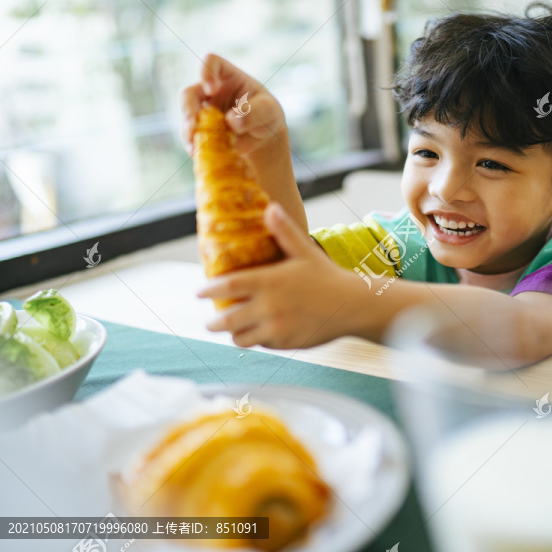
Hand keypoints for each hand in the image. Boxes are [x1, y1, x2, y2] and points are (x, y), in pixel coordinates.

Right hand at [179, 52, 286, 155]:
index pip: (211, 62)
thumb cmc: (268, 116)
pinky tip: (199, 154)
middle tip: (193, 126)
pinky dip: (194, 145)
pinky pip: (191, 136)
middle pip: (189, 93)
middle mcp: (210, 90)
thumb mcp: (269, 111)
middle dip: (188, 110)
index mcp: (228, 76)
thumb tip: (231, 121)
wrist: (264, 138)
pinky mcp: (201, 129)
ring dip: (188, 132)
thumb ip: (253, 112)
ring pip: (186, 118)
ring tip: (195, 148)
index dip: (206, 72)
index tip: (211, 89)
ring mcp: (203, 110)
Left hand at [196, 203, 362, 349]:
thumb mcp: (305, 251)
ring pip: (241, 337)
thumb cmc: (327, 276)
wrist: (353, 305)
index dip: (208, 290)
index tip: (198, 292)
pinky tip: (258, 334)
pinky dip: (256, 340)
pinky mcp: (286, 344)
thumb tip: (271, 207)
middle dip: (214, 322)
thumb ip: (284, 232)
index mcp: (269, 281)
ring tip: (232, 330)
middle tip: (210, 321)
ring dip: (233, 334)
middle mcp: (269, 307)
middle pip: (227, 319)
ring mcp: (276, 328)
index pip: (227, 286)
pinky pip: (262, 345)